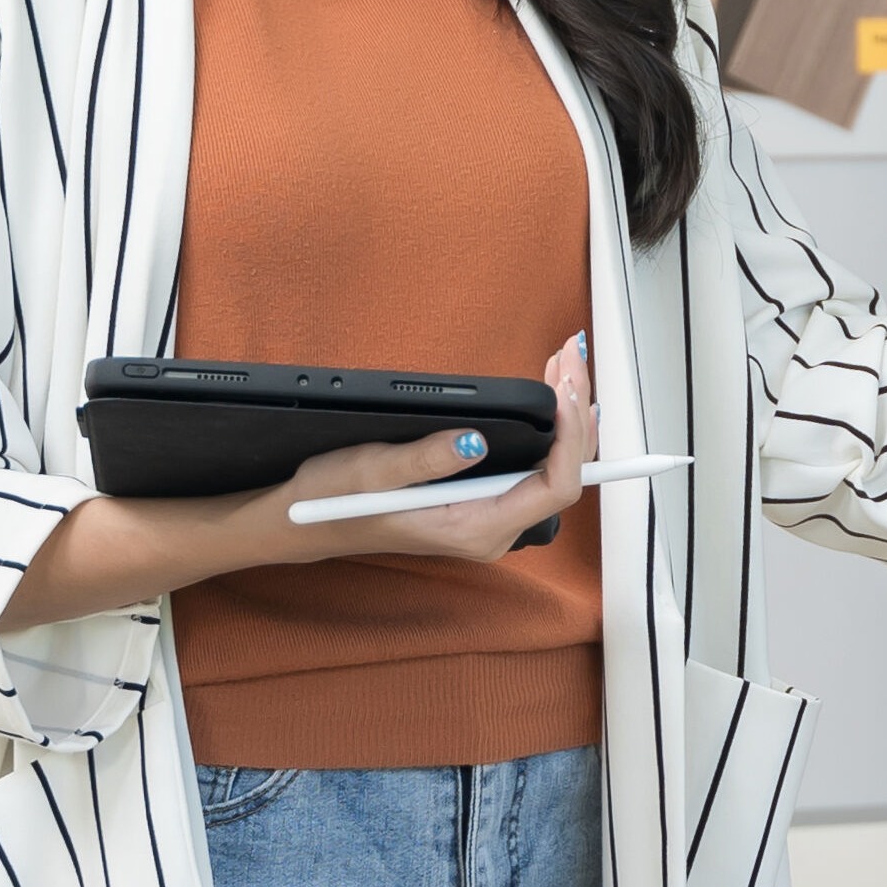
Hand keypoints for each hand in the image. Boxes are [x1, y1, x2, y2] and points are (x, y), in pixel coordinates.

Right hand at [278, 332, 597, 561]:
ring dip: (566, 416)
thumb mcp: (374, 474)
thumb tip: (476, 441)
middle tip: (570, 357)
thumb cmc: (337, 501)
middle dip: (576, 413)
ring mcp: (491, 516)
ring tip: (566, 365)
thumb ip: (427, 461)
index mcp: (476, 529)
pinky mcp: (483, 501)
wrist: (310, 521)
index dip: (569, 438)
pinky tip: (552, 398)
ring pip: (553, 469)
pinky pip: (534, 468)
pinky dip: (547, 428)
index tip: (565, 392)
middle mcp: (494, 529)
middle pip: (564, 474)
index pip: (554, 489)